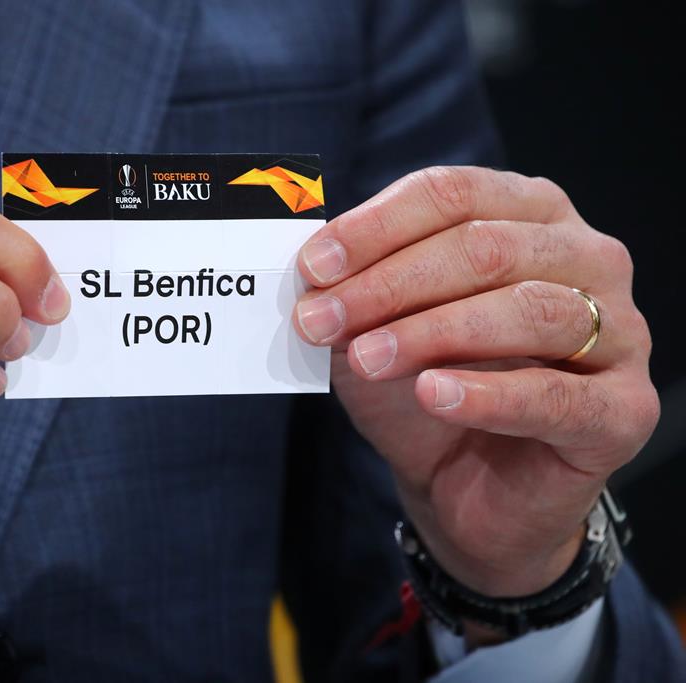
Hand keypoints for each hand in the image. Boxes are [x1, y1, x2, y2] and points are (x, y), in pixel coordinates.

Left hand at [293, 167, 657, 603]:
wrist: (465, 488)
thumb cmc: (426, 388)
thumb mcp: (377, 330)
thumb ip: (354, 291)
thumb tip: (313, 269)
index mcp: (531, 215)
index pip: (455, 194)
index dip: (377, 227)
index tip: (313, 265)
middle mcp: (587, 258)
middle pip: (488, 247)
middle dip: (390, 283)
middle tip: (320, 319)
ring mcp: (619, 332)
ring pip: (527, 310)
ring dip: (430, 332)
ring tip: (364, 358)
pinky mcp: (622, 410)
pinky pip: (554, 395)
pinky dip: (486, 393)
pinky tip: (431, 394)